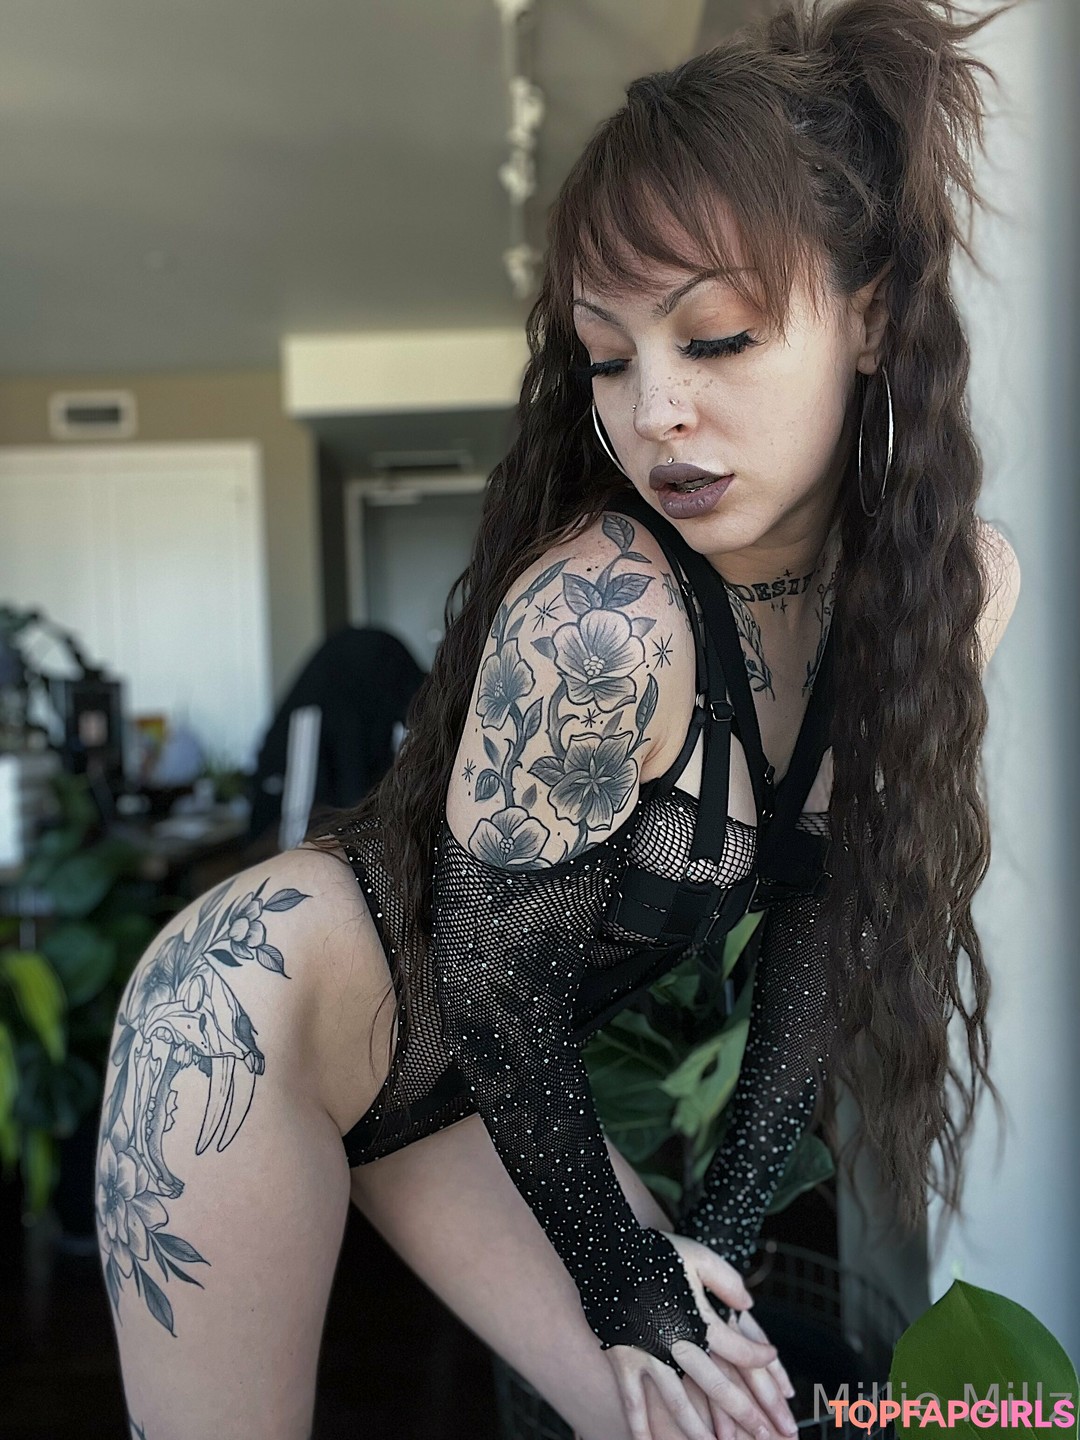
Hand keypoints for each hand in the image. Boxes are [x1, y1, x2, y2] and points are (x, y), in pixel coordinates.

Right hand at [600, 1234, 794, 1439]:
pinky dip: (641, 1428)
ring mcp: (649, 1357)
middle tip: (768, 1435)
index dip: (762, 1360)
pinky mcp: (623, 1361)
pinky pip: (633, 1403)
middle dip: (746, 1415)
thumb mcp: (698, 1256)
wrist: (606, 1252)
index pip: (740, 1351)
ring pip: (679, 1405)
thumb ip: (728, 1281)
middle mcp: (678, 1345)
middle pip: (718, 1388)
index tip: (777, 1368)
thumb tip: (750, 1306)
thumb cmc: (655, 1253)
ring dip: (699, 1431)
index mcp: (700, 1320)